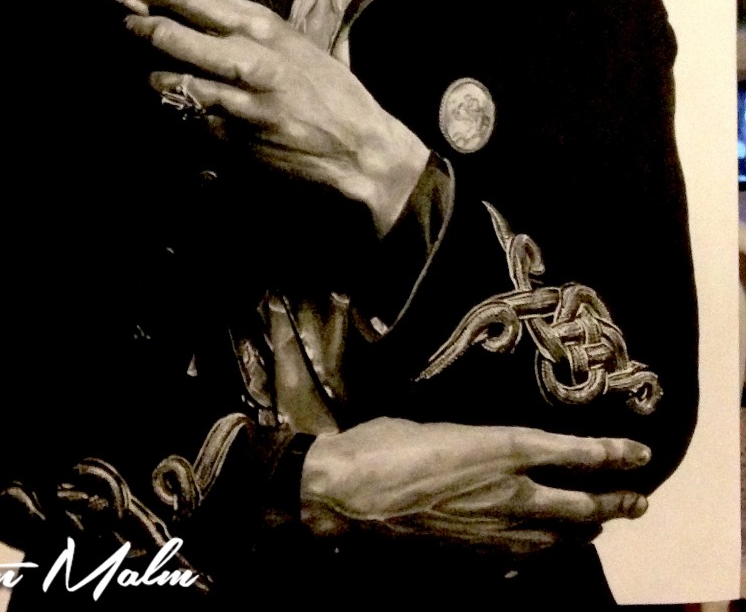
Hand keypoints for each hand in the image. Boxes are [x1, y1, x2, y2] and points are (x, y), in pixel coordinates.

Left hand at [125, 0, 428, 234]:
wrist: (359, 151)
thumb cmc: (335, 95)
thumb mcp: (303, 47)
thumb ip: (260, 30)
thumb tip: (214, 12)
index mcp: (268, 30)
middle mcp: (250, 61)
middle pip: (173, 36)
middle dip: (142, 27)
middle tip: (128, 23)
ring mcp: (237, 102)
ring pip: (171, 80)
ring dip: (155, 74)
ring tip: (152, 73)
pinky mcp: (231, 138)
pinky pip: (188, 118)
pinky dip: (177, 111)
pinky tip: (177, 108)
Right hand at [301, 418, 649, 554]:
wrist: (348, 497)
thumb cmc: (386, 444)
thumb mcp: (442, 428)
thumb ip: (478, 443)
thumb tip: (492, 451)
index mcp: (501, 448)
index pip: (574, 454)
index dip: (612, 455)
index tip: (641, 454)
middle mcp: (510, 493)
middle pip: (582, 505)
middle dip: (615, 502)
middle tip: (638, 500)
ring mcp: (495, 534)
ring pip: (559, 540)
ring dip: (585, 532)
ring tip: (599, 526)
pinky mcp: (476, 561)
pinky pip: (524, 561)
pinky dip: (542, 554)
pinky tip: (543, 552)